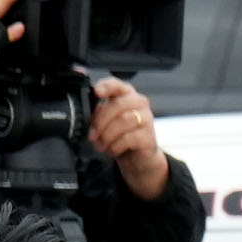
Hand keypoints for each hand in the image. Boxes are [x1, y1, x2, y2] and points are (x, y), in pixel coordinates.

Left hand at [87, 73, 166, 200]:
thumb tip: (93, 111)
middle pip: (118, 105)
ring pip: (123, 121)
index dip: (106, 86)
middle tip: (92, 135)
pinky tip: (113, 150)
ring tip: (101, 145)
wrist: (138, 157)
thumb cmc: (121, 135)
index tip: (97, 92)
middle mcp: (139, 103)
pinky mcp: (149, 136)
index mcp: (126, 95)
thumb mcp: (107, 122)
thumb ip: (99, 114)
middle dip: (101, 121)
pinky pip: (129, 138)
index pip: (117, 84)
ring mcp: (147, 119)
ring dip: (107, 135)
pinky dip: (116, 146)